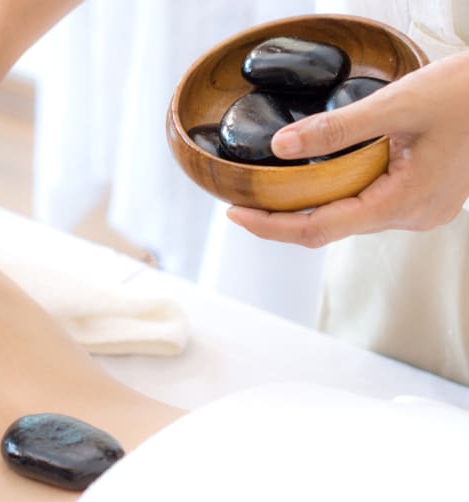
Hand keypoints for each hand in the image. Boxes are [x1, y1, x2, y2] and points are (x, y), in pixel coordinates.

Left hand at [227, 51, 468, 247]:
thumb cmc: (467, 93)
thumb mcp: (396, 103)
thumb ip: (335, 128)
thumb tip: (280, 147)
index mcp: (403, 203)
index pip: (318, 229)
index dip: (271, 226)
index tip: (235, 215)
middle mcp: (412, 217)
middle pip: (330, 228)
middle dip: (282, 218)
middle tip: (241, 201)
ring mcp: (421, 212)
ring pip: (349, 218)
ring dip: (309, 207)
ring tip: (268, 191)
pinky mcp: (424, 200)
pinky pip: (369, 206)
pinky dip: (337, 196)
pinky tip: (316, 180)